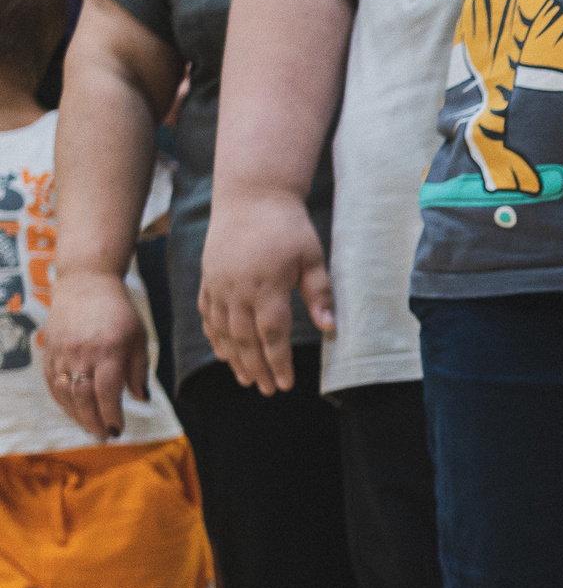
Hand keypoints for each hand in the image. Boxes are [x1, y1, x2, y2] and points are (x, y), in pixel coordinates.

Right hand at [40, 269, 151, 439]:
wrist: (86, 283)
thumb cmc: (119, 312)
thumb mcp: (139, 338)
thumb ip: (139, 370)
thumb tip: (141, 399)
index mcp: (108, 351)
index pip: (107, 392)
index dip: (111, 415)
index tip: (119, 430)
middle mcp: (82, 353)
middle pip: (83, 397)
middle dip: (94, 421)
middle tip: (104, 436)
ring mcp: (62, 352)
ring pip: (64, 392)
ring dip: (77, 414)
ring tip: (90, 427)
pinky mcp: (49, 349)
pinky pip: (51, 381)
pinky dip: (61, 399)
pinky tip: (72, 410)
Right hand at [200, 187, 332, 394]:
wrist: (250, 196)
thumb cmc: (287, 226)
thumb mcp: (312, 257)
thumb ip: (319, 293)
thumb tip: (330, 328)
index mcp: (266, 286)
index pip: (272, 335)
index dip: (277, 362)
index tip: (285, 383)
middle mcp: (237, 290)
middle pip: (245, 339)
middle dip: (256, 367)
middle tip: (267, 390)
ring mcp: (218, 284)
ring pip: (223, 331)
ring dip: (234, 358)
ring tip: (245, 379)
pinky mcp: (208, 278)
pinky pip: (207, 314)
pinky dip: (215, 336)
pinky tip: (223, 352)